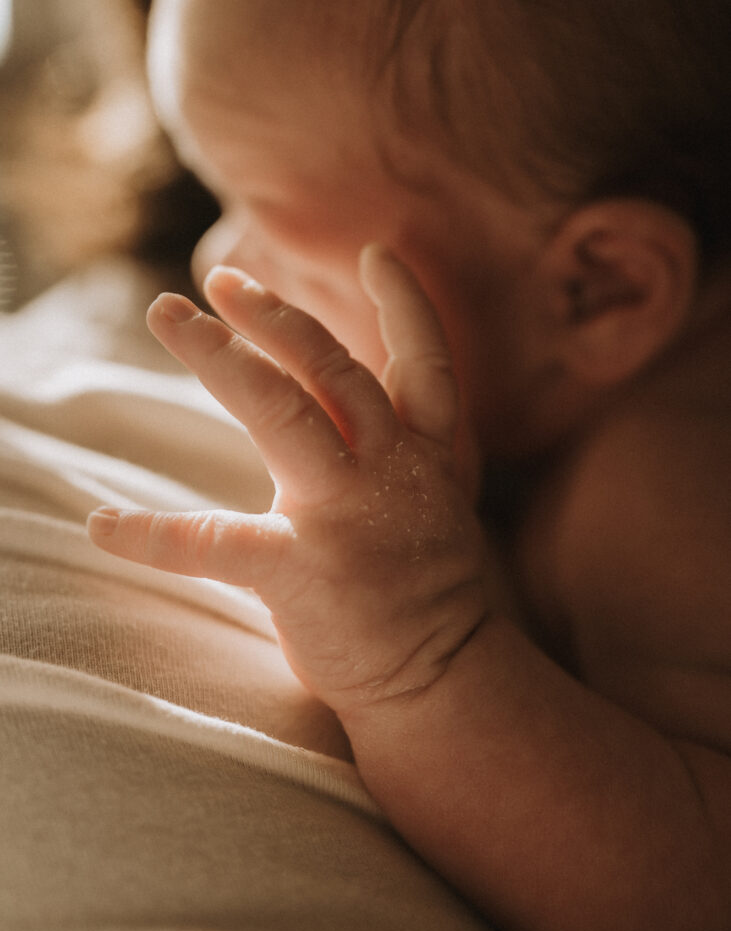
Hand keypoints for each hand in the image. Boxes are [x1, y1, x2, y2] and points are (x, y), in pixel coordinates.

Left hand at [88, 245, 498, 713]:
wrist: (440, 678)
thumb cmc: (424, 587)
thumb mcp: (438, 502)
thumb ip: (404, 446)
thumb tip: (352, 400)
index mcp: (425, 455)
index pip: (428, 363)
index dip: (406, 304)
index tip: (379, 252)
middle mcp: (391, 470)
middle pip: (332, 370)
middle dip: (275, 317)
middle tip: (220, 280)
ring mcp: (347, 518)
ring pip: (282, 413)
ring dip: (222, 358)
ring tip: (171, 314)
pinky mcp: (302, 573)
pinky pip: (215, 543)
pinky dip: (153, 534)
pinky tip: (101, 525)